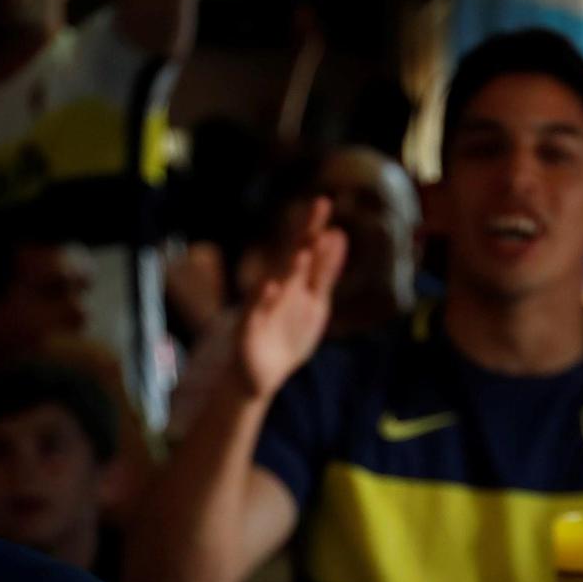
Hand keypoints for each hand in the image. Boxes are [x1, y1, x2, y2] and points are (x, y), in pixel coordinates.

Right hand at [233, 199, 345, 400]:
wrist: (246, 375)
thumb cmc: (281, 336)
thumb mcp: (311, 303)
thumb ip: (324, 272)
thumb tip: (337, 234)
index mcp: (296, 287)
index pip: (309, 255)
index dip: (317, 234)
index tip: (326, 206)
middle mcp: (279, 293)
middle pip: (295, 259)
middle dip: (307, 235)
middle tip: (320, 206)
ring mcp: (262, 311)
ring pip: (277, 285)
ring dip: (291, 269)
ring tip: (304, 253)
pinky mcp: (245, 333)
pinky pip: (253, 315)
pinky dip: (261, 301)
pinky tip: (271, 286)